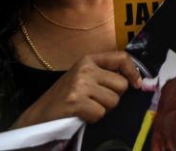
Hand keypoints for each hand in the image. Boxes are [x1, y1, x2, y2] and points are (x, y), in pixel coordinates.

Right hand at [11, 51, 141, 128]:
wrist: (39, 115)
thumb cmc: (66, 96)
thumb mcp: (85, 77)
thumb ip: (105, 74)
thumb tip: (136, 80)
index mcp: (88, 59)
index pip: (121, 57)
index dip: (133, 71)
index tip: (136, 84)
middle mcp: (85, 68)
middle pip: (121, 85)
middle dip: (113, 97)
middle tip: (97, 101)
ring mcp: (80, 84)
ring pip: (113, 100)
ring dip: (103, 108)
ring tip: (87, 107)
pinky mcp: (76, 101)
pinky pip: (100, 112)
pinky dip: (93, 118)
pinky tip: (82, 114)